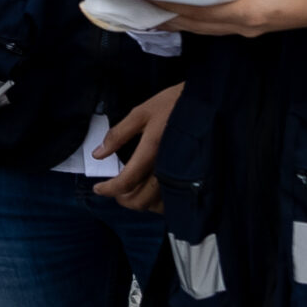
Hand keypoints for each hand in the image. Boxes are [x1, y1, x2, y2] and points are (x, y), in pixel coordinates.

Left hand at [92, 84, 182, 211]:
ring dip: (140, 203)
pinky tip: (152, 192)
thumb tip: (98, 154)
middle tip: (114, 190)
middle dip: (122, 199)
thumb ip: (118, 135)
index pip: (127, 181)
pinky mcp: (193, 176)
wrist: (208, 102)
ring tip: (130, 191)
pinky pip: (174, 200)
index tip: (98, 188)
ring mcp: (182, 175)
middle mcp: (167, 167)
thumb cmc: (173, 104)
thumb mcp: (141, 113)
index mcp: (152, 150)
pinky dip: (159, 203)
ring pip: (158, 204)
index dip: (109, 189)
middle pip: (141, 200)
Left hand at [151, 0, 306, 38]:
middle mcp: (241, 26)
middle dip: (165, 15)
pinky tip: (182, 8)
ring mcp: (245, 29)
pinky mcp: (250, 25)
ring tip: (152, 7)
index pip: (199, 12)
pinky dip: (195, 18)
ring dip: (178, 19)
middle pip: (194, 26)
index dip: (171, 5)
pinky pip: (214, 26)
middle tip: (139, 2)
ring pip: (202, 29)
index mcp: (247, 13)